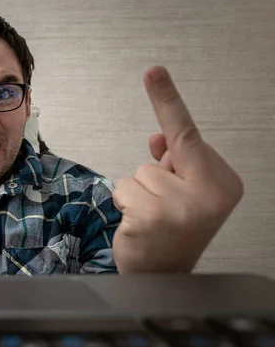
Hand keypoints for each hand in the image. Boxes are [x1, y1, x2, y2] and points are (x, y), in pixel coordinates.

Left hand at [112, 66, 243, 272]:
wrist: (164, 275)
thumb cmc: (174, 229)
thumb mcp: (185, 191)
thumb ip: (176, 160)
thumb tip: (159, 138)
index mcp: (224, 183)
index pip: (188, 134)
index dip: (167, 100)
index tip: (153, 71)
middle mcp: (209, 194)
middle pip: (160, 156)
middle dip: (156, 175)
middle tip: (165, 206)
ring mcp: (181, 207)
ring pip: (139, 173)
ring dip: (139, 193)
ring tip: (154, 218)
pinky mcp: (152, 217)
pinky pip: (124, 189)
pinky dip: (126, 203)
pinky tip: (140, 224)